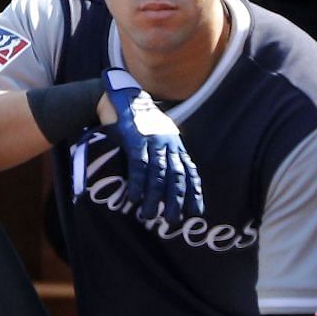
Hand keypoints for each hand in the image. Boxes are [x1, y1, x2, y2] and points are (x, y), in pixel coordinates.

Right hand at [103, 68, 202, 224]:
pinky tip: (134, 198)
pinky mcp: (134, 137)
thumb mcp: (157, 134)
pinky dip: (138, 182)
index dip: (193, 192)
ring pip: (158, 173)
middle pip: (176, 176)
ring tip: (149, 215)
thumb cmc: (138, 119)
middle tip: (173, 221)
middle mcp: (167, 142)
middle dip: (176, 200)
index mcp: (175, 143)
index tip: (196, 212)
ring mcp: (152, 139)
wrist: (121, 94)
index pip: (189, 171)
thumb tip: (166, 179)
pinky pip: (139, 164)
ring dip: (154, 196)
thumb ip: (164, 153)